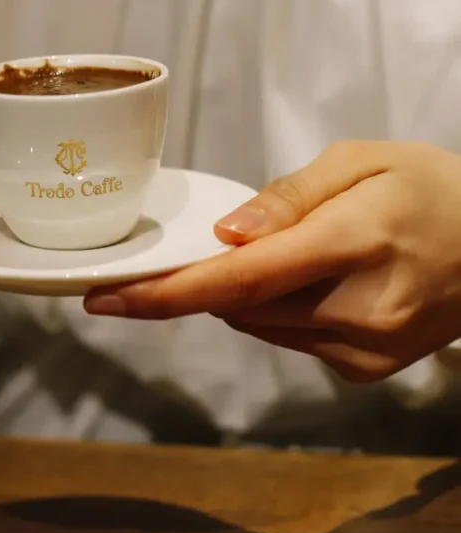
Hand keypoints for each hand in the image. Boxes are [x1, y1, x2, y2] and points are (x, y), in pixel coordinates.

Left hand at [85, 142, 460, 381]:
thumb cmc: (432, 188)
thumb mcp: (361, 161)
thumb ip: (286, 199)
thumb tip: (224, 237)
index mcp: (356, 243)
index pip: (239, 280)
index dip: (163, 294)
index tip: (104, 299)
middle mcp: (359, 310)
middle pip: (237, 305)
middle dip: (205, 279)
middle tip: (214, 244)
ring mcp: (364, 349)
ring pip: (256, 324)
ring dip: (244, 293)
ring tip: (293, 253)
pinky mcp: (366, 370)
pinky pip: (287, 338)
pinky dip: (276, 310)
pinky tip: (315, 280)